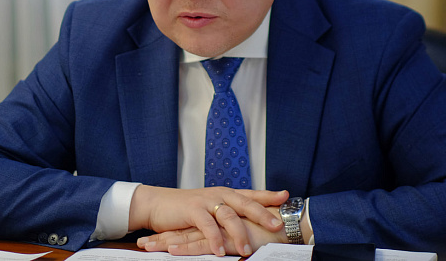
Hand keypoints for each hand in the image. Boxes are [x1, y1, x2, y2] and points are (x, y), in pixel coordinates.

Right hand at [129, 186, 287, 256]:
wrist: (159, 204)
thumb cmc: (187, 210)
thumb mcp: (211, 210)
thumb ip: (228, 214)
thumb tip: (248, 225)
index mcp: (226, 194)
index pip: (251, 194)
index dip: (268, 195)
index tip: (286, 197)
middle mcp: (219, 194)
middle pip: (245, 202)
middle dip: (262, 213)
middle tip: (278, 224)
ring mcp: (206, 201)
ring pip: (228, 215)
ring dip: (238, 233)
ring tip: (247, 249)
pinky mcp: (192, 210)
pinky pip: (207, 226)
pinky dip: (214, 239)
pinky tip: (220, 251)